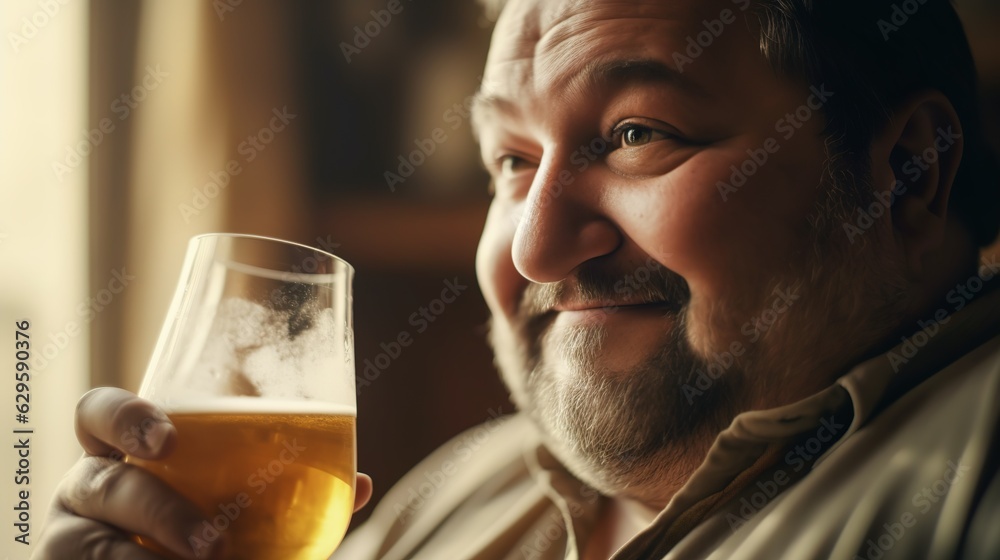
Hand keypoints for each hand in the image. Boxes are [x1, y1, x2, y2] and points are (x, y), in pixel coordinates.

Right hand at [32, 387, 372, 558]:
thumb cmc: (208, 530)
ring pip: (95, 546)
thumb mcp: (245, 508)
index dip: (124, 416)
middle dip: (159, 512)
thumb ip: (295, 494)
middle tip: (214, 543)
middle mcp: (91, 484)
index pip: (100, 412)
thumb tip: (364, 483)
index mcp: (130, 449)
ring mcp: (71, 535)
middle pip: (104, 482)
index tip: (168, 439)